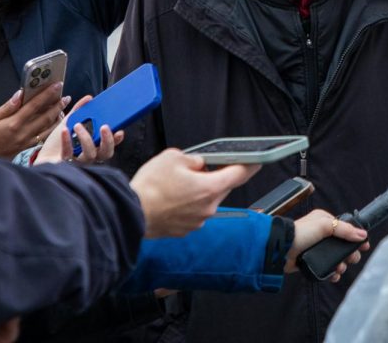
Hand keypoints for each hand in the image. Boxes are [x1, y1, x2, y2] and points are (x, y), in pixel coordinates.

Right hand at [0, 81, 68, 158]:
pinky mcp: (26, 148)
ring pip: (47, 128)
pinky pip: (43, 138)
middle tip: (66, 97)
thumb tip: (20, 94)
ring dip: (58, 118)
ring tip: (64, 109)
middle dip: (57, 105)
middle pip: (45, 117)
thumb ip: (7, 107)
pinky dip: (51, 130)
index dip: (47, 94)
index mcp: (14, 124)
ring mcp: (26, 142)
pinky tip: (55, 124)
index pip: (35, 105)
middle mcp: (23, 133)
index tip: (56, 86)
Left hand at [33, 95, 124, 165]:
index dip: (116, 140)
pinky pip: (69, 154)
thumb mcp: (68, 123)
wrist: (39, 156)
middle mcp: (88, 157)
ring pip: (90, 155)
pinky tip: (65, 131)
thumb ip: (79, 111)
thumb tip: (89, 98)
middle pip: (105, 153)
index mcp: (92, 147)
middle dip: (108, 140)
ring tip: (78, 125)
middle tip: (104, 127)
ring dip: (86, 138)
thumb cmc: (55, 143)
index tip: (119, 130)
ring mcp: (77, 163)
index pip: (109, 146)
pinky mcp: (64, 164)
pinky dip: (67, 142)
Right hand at [130, 149, 258, 237]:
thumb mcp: (173, 157)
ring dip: (197, 192)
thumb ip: (193, 160)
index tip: (257, 161)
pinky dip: (186, 205)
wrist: (130, 213)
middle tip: (194, 170)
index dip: (250, 165)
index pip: (240, 175)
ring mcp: (197, 222)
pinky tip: (170, 199)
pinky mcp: (185, 230)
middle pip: (220, 188)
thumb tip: (198, 165)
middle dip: (212, 178)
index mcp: (210, 188)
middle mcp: (208, 208)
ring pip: (205, 201)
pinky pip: (192, 213)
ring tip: (175, 185)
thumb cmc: (150, 187)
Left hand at [286, 210, 369, 282]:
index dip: (355, 238)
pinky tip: (334, 275)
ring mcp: (317, 248)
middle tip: (351, 260)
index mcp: (325, 221)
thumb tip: (362, 234)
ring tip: (339, 268)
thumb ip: (344, 230)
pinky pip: (327, 268)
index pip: (345, 229)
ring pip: (336, 258)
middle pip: (343, 246)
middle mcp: (322, 234)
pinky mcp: (313, 261)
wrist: (281, 250)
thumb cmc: (300, 233)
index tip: (364, 246)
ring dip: (341, 265)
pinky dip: (332, 273)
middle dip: (349, 254)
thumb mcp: (324, 226)